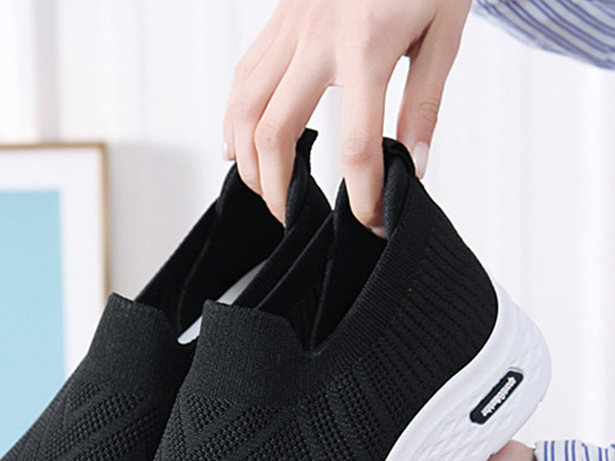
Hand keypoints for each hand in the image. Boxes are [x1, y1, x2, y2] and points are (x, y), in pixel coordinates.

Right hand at [223, 0, 472, 228]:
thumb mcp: (445, 28)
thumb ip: (425, 102)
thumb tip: (415, 166)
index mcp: (367, 44)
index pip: (357, 144)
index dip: (362, 194)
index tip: (369, 221)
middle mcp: (316, 37)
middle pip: (274, 134)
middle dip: (281, 190)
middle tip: (297, 219)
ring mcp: (289, 27)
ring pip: (243, 109)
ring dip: (248, 162)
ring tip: (268, 192)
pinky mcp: (277, 20)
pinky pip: (242, 79)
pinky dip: (233, 121)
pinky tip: (236, 149)